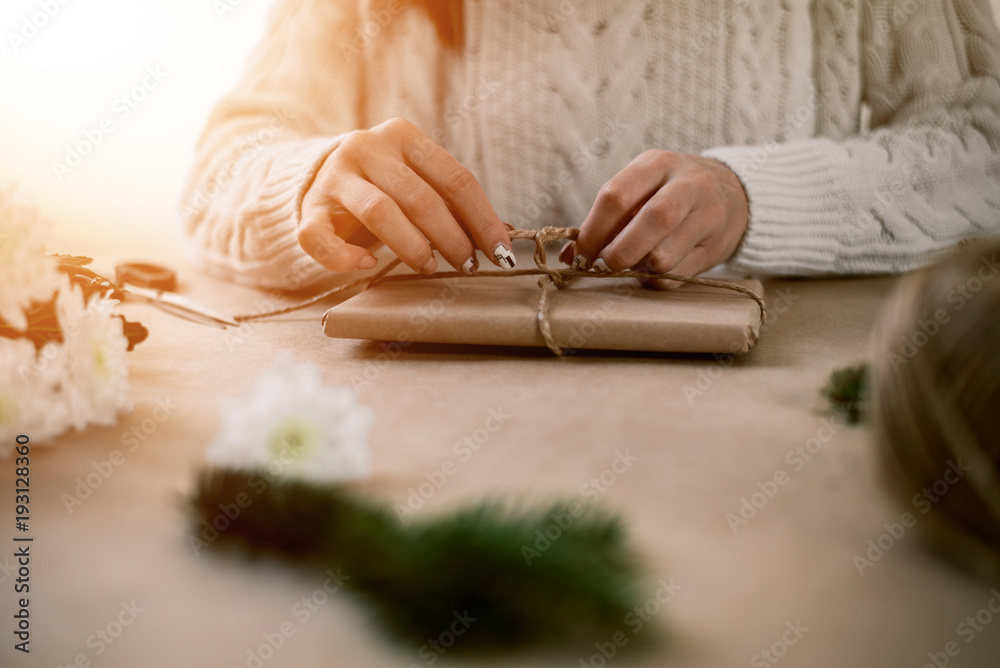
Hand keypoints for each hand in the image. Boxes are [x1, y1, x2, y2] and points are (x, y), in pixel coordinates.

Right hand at [298, 117, 513, 274]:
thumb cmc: (385, 186)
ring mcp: (335, 177)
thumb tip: (506, 236)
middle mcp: (367, 147)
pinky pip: (322, 238)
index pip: (456, 179)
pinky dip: (346, 258)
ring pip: (379, 212)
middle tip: (467, 264)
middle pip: (420, 197)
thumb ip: (456, 205)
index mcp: (404, 136)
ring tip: (430, 267)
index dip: (483, 219)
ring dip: (412, 247)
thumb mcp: (421, 183)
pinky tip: (369, 264)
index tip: (501, 252)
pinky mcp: (308, 208)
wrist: (322, 180)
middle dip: (451, 238)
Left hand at [560, 150, 748, 287]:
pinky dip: (657, 280)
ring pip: (664, 254)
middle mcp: (687, 185)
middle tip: (606, 265)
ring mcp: (708, 215)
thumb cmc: (670, 192)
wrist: (734, 193)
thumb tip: (570, 256)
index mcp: (657, 164)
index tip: (581, 253)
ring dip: (639, 268)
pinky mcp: (717, 246)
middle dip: (618, 253)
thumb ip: (607, 217)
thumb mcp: (642, 188)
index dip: (593, 231)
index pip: (616, 196)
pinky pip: (678, 275)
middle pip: (650, 221)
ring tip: (633, 264)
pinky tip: (654, 270)